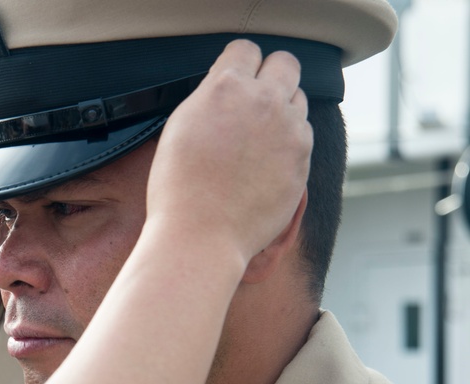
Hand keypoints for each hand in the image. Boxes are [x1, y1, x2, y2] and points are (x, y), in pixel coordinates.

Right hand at [146, 39, 312, 263]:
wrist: (201, 235)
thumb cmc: (179, 188)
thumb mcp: (181, 127)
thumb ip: (209, 98)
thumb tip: (225, 89)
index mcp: (226, 87)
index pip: (246, 49)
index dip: (237, 64)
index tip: (232, 79)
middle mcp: (264, 100)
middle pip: (286, 63)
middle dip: (271, 75)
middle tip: (254, 99)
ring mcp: (290, 130)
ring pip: (298, 99)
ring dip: (281, 110)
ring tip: (256, 139)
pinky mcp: (303, 159)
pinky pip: (303, 136)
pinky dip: (288, 143)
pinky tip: (264, 164)